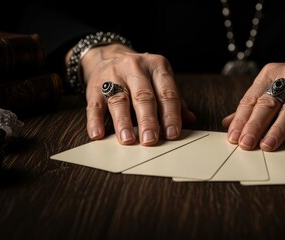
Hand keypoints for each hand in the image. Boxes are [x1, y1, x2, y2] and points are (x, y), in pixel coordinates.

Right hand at [72, 44, 195, 145]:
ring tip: (128, 140)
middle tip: (151, 140)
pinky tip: (97, 134)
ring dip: (123, 122)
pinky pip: (94, 104)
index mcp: (157, 67)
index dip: (171, 114)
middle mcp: (135, 68)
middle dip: (148, 120)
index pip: (167, 93)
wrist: (108, 56)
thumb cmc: (141, 75)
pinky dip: (95, 120)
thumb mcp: (160, 81)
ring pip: (119, 100)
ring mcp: (113, 76)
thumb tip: (190, 120)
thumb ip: (175, 100)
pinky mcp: (94, 86)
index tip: (172, 134)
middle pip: (143, 96)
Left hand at [222, 47, 284, 150]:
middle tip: (246, 143)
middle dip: (255, 125)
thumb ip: (253, 104)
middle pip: (269, 103)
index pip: (252, 98)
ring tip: (267, 146)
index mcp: (271, 73)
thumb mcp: (274, 84)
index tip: (233, 136)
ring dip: (278, 130)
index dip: (241, 118)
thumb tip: (228, 123)